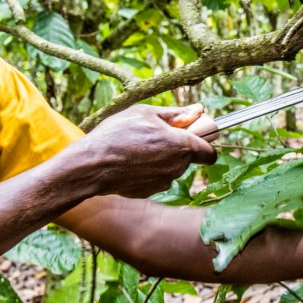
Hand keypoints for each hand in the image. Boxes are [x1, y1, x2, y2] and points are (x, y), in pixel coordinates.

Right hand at [75, 103, 217, 197]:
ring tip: (138, 147)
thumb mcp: (146, 113)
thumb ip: (177, 114)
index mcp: (182, 146)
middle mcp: (178, 167)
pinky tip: (131, 161)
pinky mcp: (149, 192)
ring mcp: (164, 182)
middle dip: (178, 148)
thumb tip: (199, 110)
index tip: (194, 135)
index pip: (210, 153)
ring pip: (171, 168)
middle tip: (155, 135)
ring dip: (162, 158)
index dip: (204, 143)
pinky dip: (149, 170)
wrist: (92, 165)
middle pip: (188, 158)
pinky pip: (156, 178)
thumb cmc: (118, 134)